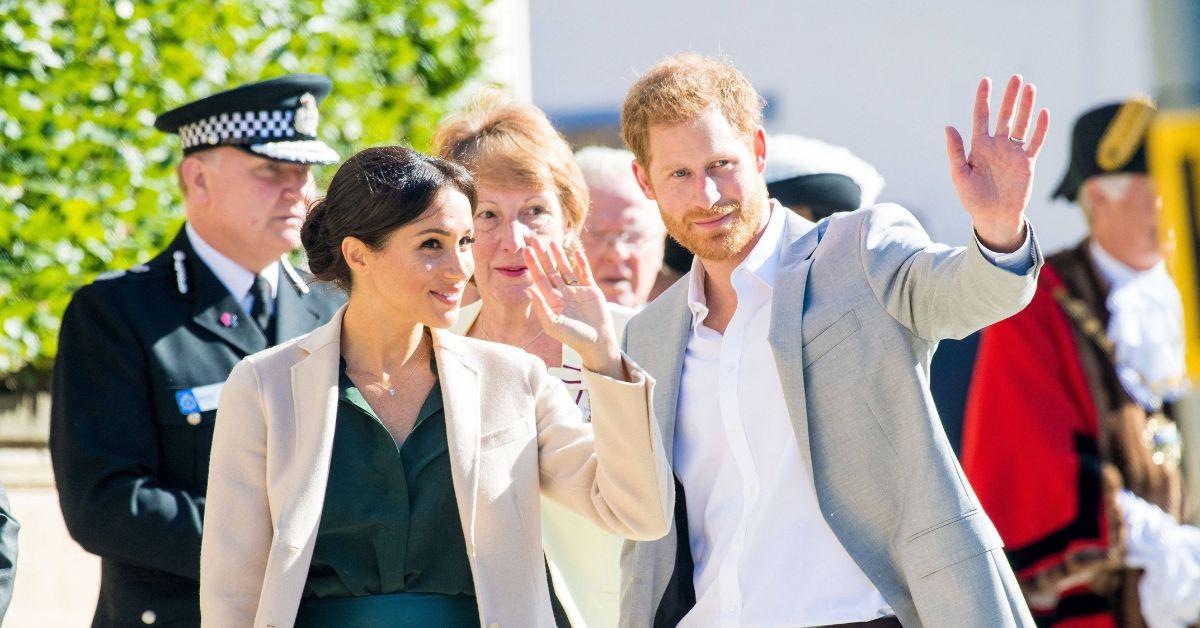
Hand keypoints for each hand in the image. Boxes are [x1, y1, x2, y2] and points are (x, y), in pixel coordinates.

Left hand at [524, 240, 624, 378]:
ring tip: (553, 243)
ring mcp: (577, 291)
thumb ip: (541, 307)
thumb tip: (528, 290)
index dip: (533, 265)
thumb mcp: (553, 324)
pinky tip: (577, 252)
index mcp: (552, 302)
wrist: (597, 342)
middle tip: (535, 240)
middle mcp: (563, 294)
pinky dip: (581, 263)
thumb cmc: (574, 337)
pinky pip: (585, 273)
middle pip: (551, 271)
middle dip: (543, 257)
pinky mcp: (591, 290)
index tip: (526, 251)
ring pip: (566, 270)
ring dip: (560, 256)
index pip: (540, 279)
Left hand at [945, 75, 1049, 251]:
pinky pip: (1035, 142)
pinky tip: (1043, 112)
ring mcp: (1013, 153)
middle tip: (1016, 78)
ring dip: (1026, 107)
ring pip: (1021, 124)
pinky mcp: (1027, 162)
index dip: (983, 99)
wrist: (994, 217)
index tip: (986, 81)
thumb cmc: (973, 198)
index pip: (982, 117)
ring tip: (1030, 88)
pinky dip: (1040, 128)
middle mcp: (997, 146)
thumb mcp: (960, 174)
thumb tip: (948, 127)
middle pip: (1005, 115)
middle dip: (1010, 97)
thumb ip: (956, 151)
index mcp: (979, 146)